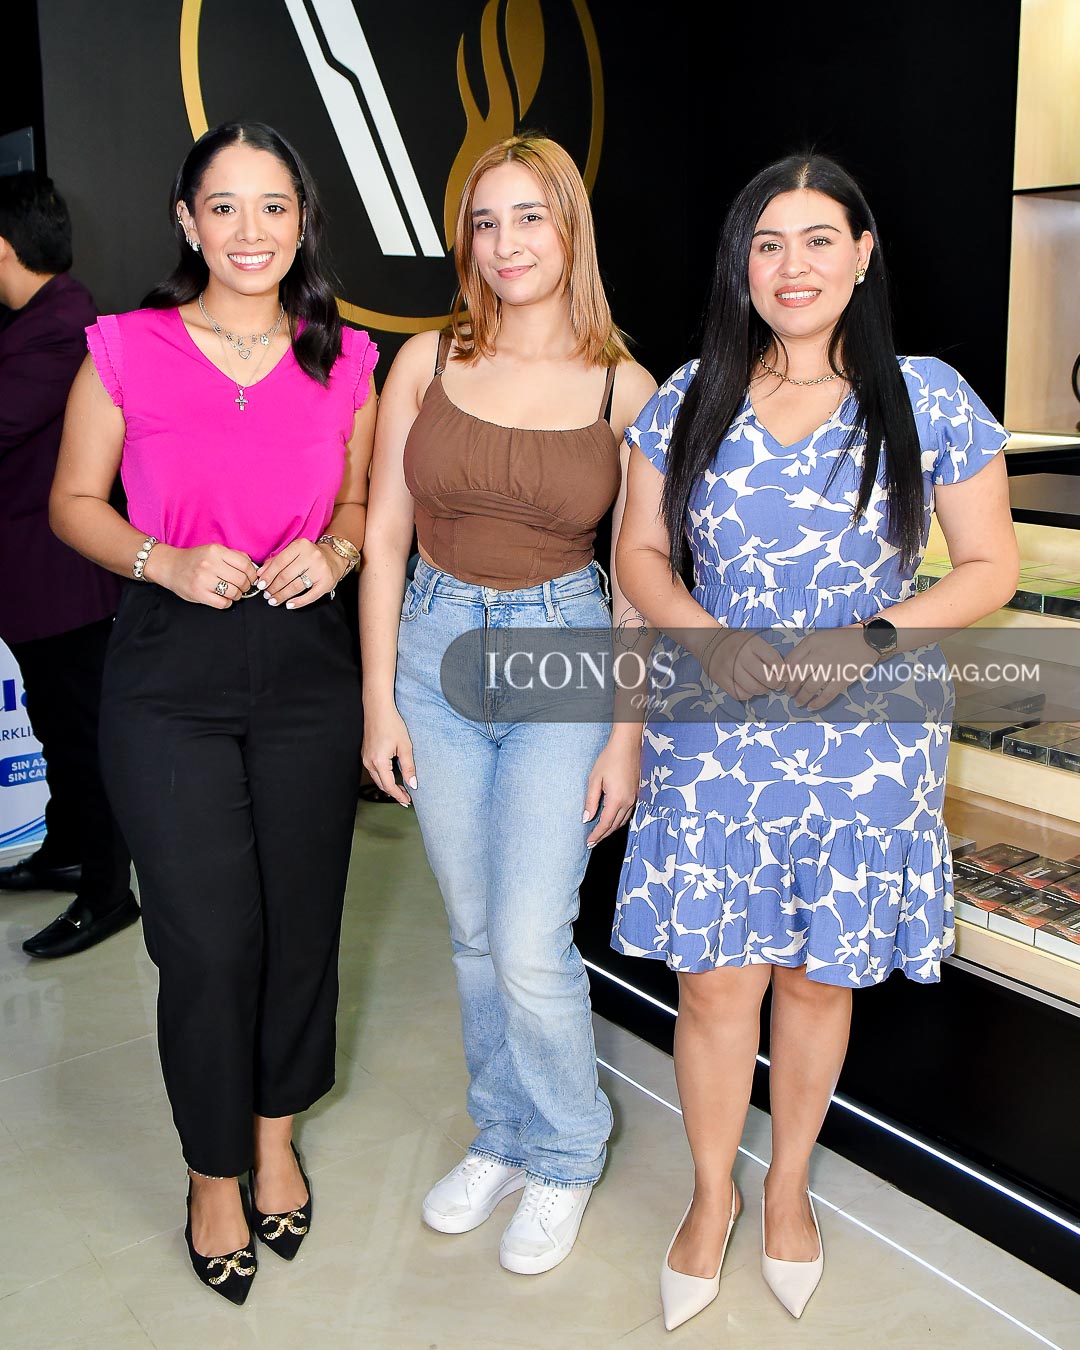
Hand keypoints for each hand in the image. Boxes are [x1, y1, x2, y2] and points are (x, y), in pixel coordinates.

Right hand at [145, 542, 256, 607]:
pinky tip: (223, 598)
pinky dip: (227, 603)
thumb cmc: (195, 559)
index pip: (245, 565)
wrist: (170, 566)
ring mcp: (203, 579)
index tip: (251, 578)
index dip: (252, 574)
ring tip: (233, 593)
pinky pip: (222, 603)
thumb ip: (234, 556)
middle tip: (243, 587)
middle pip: (241, 580)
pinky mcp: (198, 593)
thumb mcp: (214, 551)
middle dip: (246, 586)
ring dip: (237, 595)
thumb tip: (253, 567)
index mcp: (216, 551)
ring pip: (234, 592)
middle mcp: (210, 564)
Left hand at [257, 538, 347, 608]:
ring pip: (296, 586)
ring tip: (274, 600)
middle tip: (267, 595)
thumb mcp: (294, 552)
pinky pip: (310, 596)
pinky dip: (298, 602)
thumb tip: (261, 574)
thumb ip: (276, 560)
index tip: (261, 585)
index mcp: (301, 545)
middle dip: (274, 587)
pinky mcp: (327, 582)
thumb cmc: (310, 556)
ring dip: (282, 595)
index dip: (268, 575)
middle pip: (286, 576)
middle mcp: (312, 556)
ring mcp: (320, 569)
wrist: (334, 557)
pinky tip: (289, 604)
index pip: (279, 562)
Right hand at [361, 704, 416, 807]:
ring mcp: (365, 757)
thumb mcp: (405, 746)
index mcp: (378, 762)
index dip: (398, 795)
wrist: (378, 709)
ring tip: (401, 790)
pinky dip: (383, 777)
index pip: (389, 786)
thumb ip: (409, 767)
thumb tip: (412, 784)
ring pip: (377, 778)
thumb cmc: (391, 724)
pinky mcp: (365, 753)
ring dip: (388, 785)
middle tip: (406, 799)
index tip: (407, 801)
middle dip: (393, 793)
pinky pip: (373, 770)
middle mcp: (369, 762)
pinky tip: (391, 777)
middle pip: (381, 784)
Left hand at [583, 728, 640, 847]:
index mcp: (617, 799)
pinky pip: (628, 813)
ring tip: (600, 833)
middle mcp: (628, 802)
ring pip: (623, 821)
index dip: (596, 835)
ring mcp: (634, 798)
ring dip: (611, 829)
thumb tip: (586, 818)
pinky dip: (619, 820)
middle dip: (603, 835)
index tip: (589, 842)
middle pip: (615, 825)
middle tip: (592, 842)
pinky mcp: (636, 794)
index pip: (605, 824)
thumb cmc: (609, 759)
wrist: (627, 746)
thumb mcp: (594, 779)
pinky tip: (612, 820)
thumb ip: (590, 801)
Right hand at [704, 630, 785, 700]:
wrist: (709, 640)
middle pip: (765, 677)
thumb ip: (768, 655)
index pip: (774, 660)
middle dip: (775, 684)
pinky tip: (749, 688)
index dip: (783, 671)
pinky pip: (739, 694)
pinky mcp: (720, 679)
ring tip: (763, 687)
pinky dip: (748, 694)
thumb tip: (784, 674)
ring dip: (762, 691)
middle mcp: (740, 655)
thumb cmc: (737, 642)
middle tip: (776, 684)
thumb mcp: (753, 641)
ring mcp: (729, 668)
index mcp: (751, 643)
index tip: (785, 676)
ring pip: (753, 688)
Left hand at [778, 626, 876, 710]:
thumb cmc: (839, 639)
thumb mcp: (817, 638)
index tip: (781, 682)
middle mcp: (820, 656)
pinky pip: (828, 695)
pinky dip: (818, 703)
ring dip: (801, 697)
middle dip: (790, 688)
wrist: (868, 641)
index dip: (783, 674)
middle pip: (798, 676)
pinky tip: (811, 707)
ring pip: (811, 688)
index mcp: (811, 644)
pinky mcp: (843, 679)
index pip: (791, 662)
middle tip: (788, 693)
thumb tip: (787, 668)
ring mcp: (832, 669)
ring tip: (797, 702)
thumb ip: (801, 650)